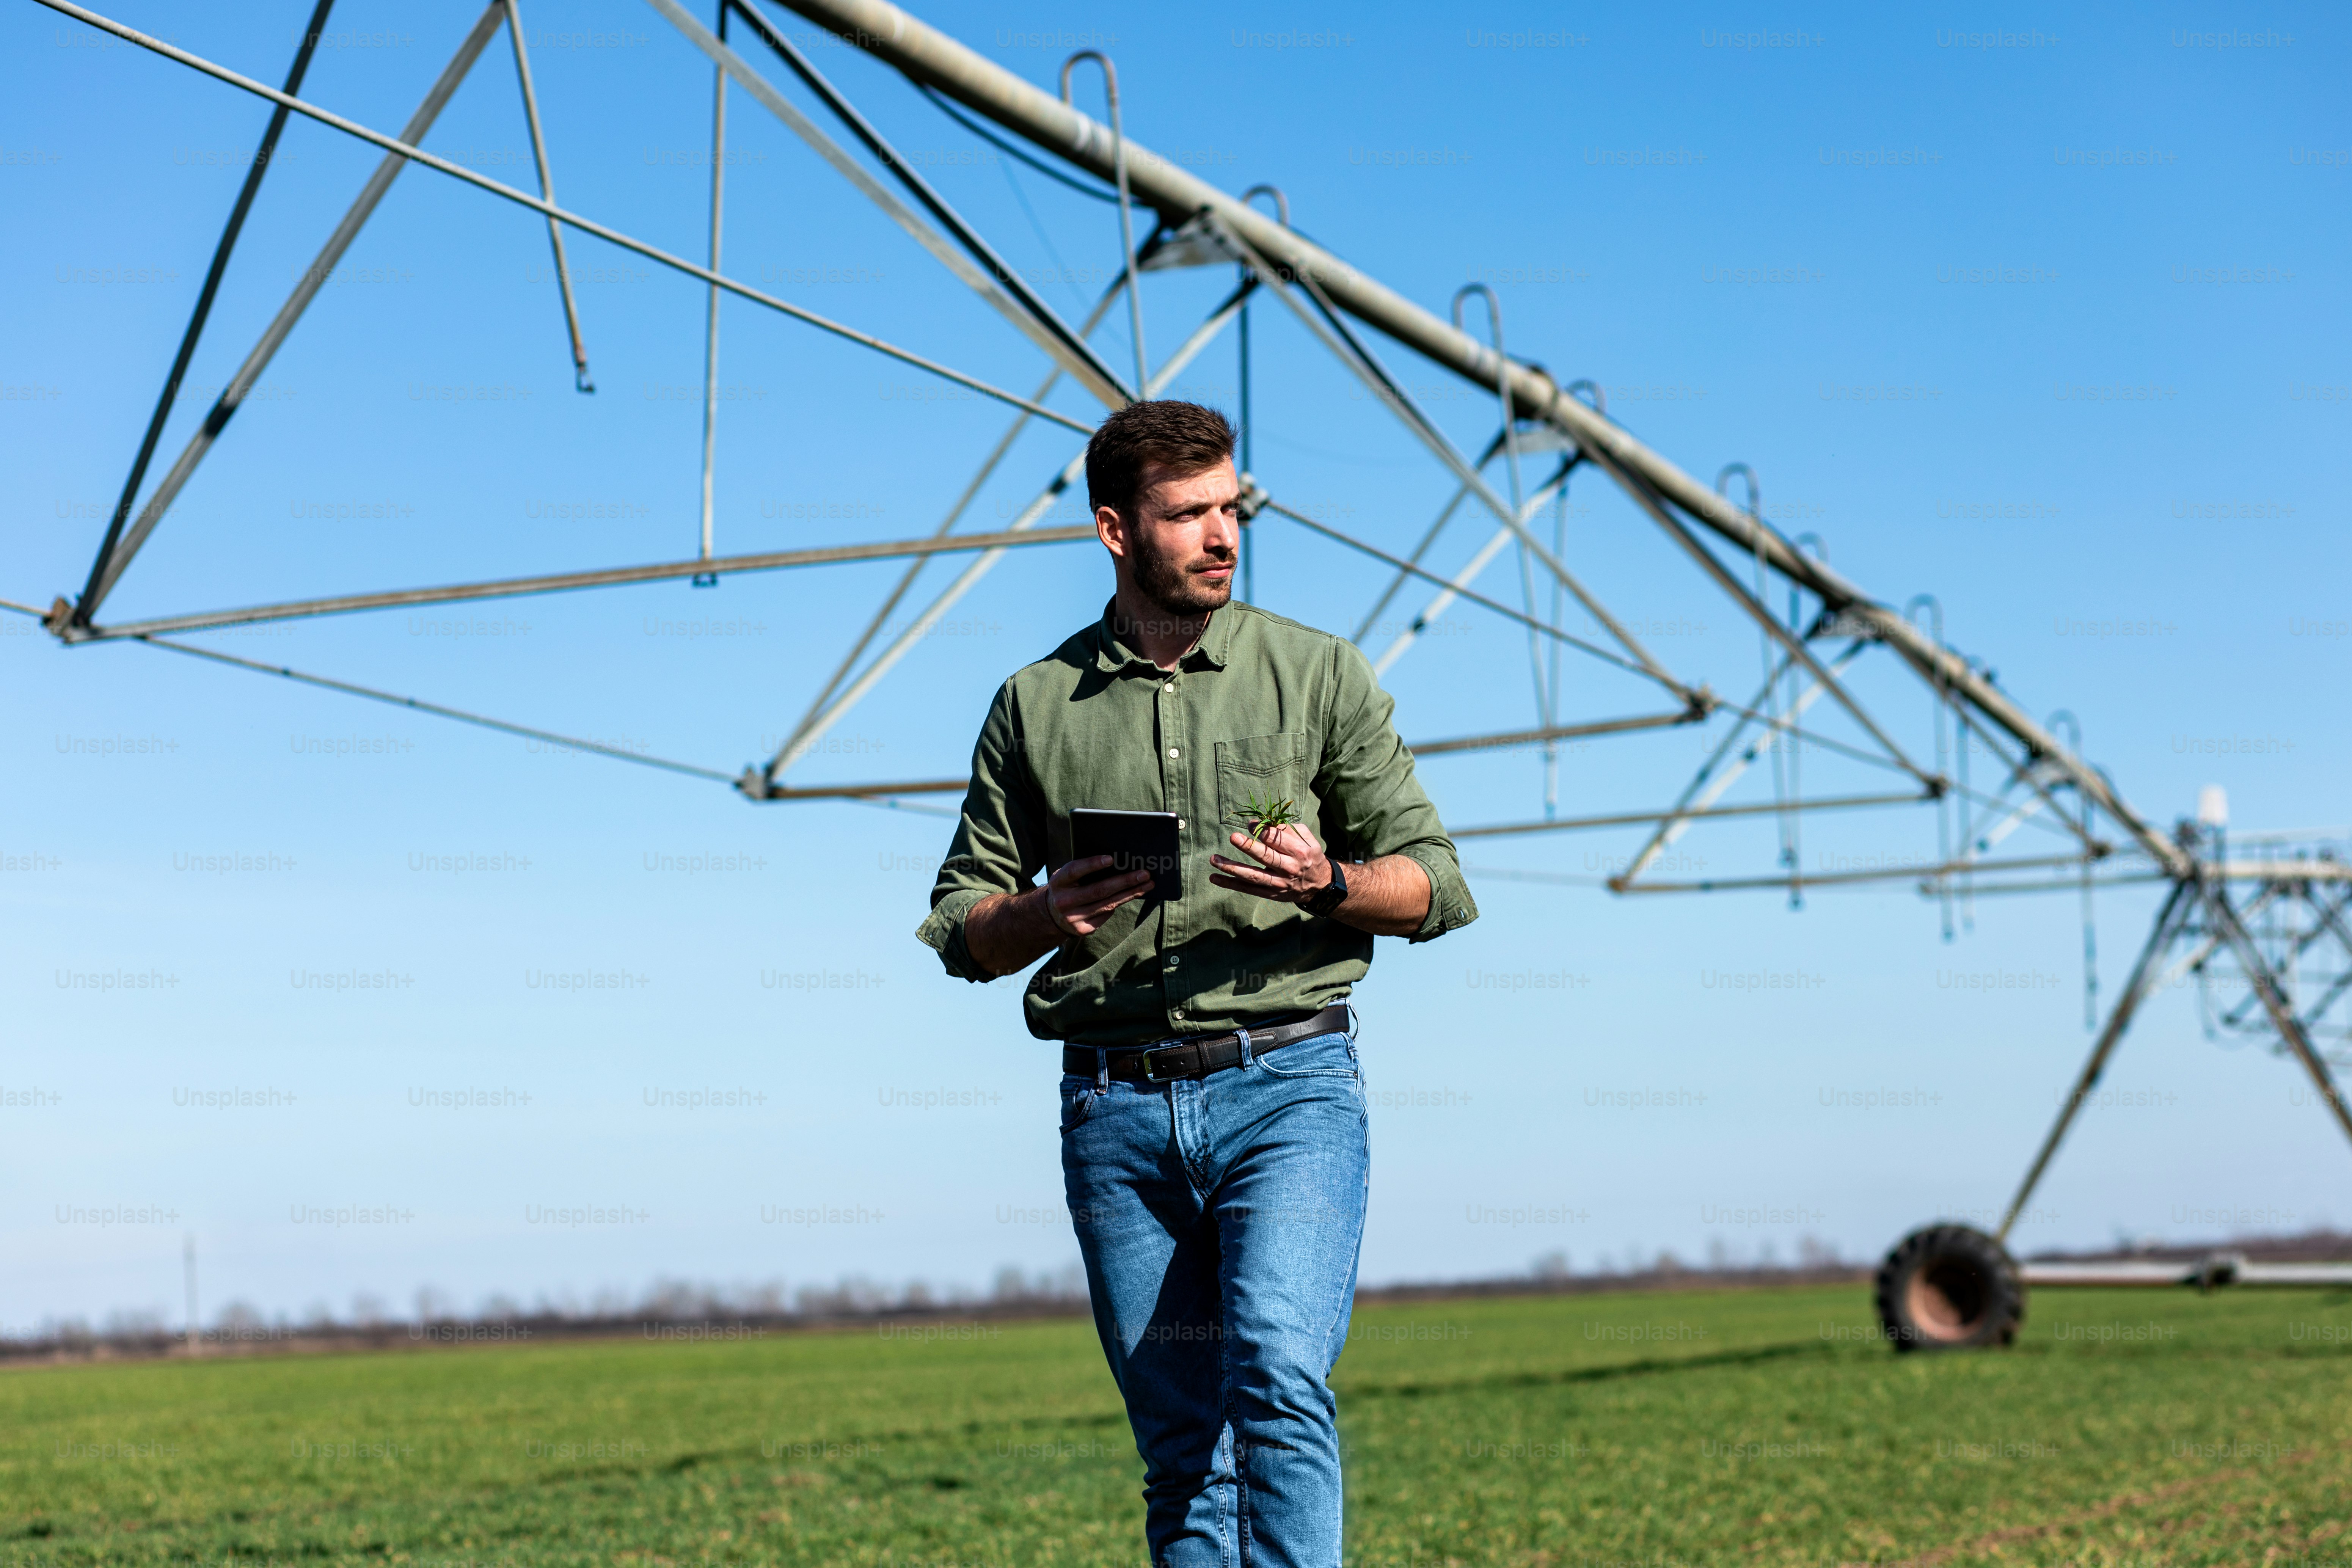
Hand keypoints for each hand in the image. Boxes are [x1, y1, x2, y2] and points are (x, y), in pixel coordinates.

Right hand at [1041, 854, 1152, 937]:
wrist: (1053, 915)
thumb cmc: (1067, 887)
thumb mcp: (1068, 877)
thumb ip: (1084, 870)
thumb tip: (1117, 863)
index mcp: (1058, 882)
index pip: (1075, 871)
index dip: (1092, 865)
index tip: (1111, 859)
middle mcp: (1064, 901)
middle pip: (1098, 890)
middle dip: (1124, 881)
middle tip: (1144, 874)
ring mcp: (1073, 918)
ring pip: (1108, 904)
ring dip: (1131, 893)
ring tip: (1148, 884)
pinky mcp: (1084, 929)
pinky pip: (1107, 914)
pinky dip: (1120, 902)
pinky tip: (1132, 894)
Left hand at [1210, 822, 1333, 904]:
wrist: (1320, 886)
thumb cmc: (1310, 855)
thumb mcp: (1307, 839)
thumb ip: (1288, 829)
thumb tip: (1265, 823)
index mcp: (1299, 852)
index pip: (1277, 839)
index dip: (1261, 830)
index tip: (1250, 825)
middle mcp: (1289, 868)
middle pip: (1266, 857)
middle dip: (1248, 847)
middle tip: (1233, 837)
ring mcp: (1279, 883)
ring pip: (1253, 876)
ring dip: (1232, 868)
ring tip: (1215, 860)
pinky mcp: (1271, 893)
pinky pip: (1248, 889)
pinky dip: (1230, 884)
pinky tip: (1214, 878)